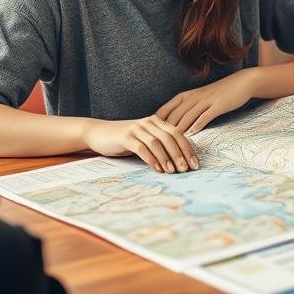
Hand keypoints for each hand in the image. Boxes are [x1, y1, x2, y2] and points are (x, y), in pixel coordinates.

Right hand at [81, 116, 198, 172]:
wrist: (98, 133)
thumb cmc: (124, 140)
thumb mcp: (144, 139)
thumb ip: (160, 144)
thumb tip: (180, 161)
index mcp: (156, 121)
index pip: (177, 134)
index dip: (188, 149)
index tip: (195, 164)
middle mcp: (148, 122)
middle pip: (170, 137)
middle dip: (180, 154)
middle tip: (187, 169)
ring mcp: (136, 128)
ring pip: (157, 142)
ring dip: (167, 158)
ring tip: (173, 171)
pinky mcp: (125, 137)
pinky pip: (142, 148)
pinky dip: (152, 159)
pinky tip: (157, 169)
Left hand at [156, 68, 259, 135]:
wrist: (240, 83)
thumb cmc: (217, 94)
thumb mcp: (197, 100)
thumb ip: (185, 111)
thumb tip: (172, 127)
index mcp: (184, 96)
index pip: (164, 111)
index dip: (155, 124)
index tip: (148, 138)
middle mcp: (192, 98)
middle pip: (173, 116)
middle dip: (164, 132)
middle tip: (157, 147)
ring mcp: (205, 101)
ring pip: (187, 117)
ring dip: (178, 132)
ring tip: (171, 145)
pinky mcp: (217, 105)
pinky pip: (205, 116)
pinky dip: (197, 125)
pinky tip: (192, 134)